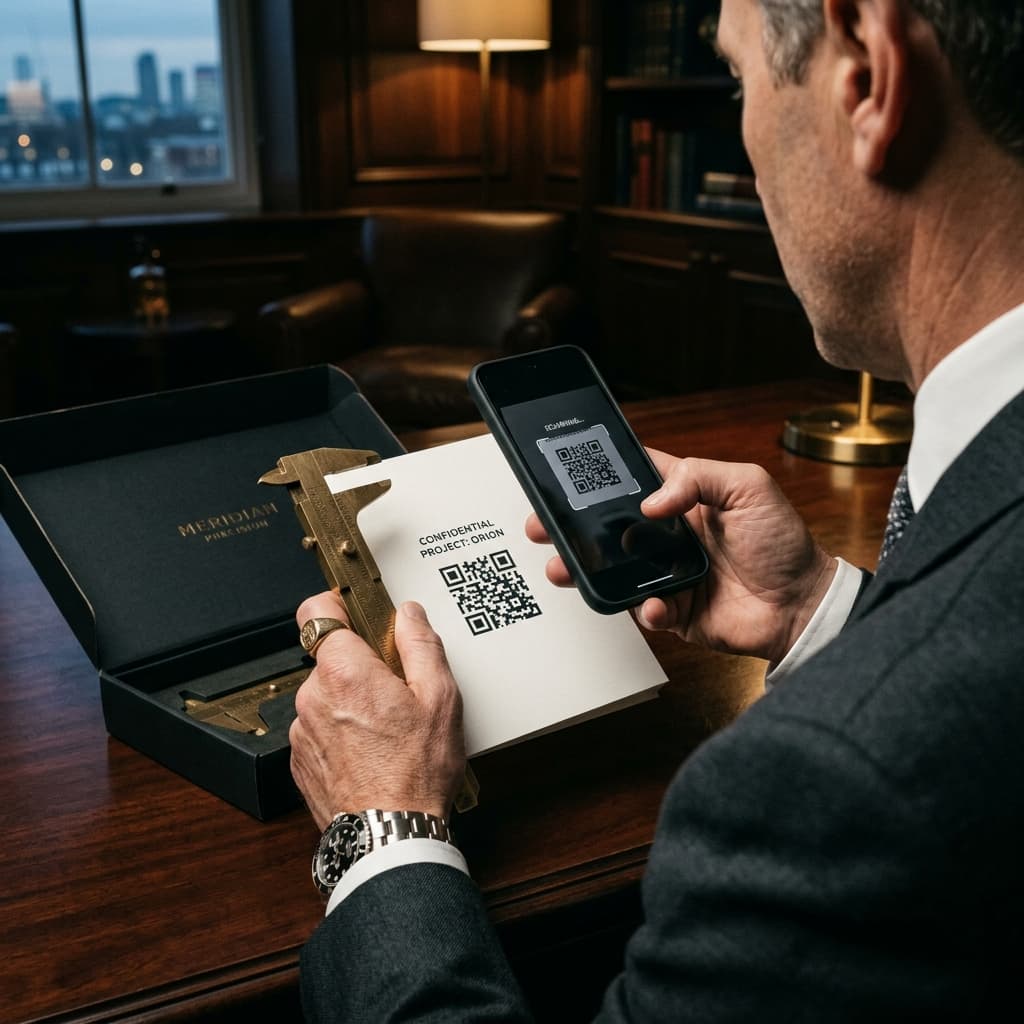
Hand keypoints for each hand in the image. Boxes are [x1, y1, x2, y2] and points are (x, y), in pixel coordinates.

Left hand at [289, 591, 465, 830]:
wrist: (390, 837)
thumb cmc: (416, 773)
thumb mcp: (440, 698)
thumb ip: (421, 645)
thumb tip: (410, 615)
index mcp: (344, 672)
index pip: (316, 612)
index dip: (337, 607)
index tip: (355, 612)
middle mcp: (312, 696)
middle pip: (330, 659)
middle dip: (359, 666)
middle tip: (395, 691)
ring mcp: (301, 731)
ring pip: (325, 696)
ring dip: (349, 703)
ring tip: (387, 730)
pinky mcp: (299, 760)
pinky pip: (319, 728)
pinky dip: (340, 733)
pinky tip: (372, 752)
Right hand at [526, 452, 835, 664]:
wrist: (802, 605)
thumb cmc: (783, 543)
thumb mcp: (749, 487)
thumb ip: (698, 477)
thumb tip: (650, 502)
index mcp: (684, 498)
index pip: (633, 479)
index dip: (600, 475)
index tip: (567, 472)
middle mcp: (668, 535)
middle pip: (608, 527)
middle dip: (571, 527)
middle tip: (543, 525)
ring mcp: (667, 573)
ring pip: (614, 570)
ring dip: (586, 569)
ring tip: (564, 568)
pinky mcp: (673, 610)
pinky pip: (643, 609)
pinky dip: (644, 607)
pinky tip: (655, 604)